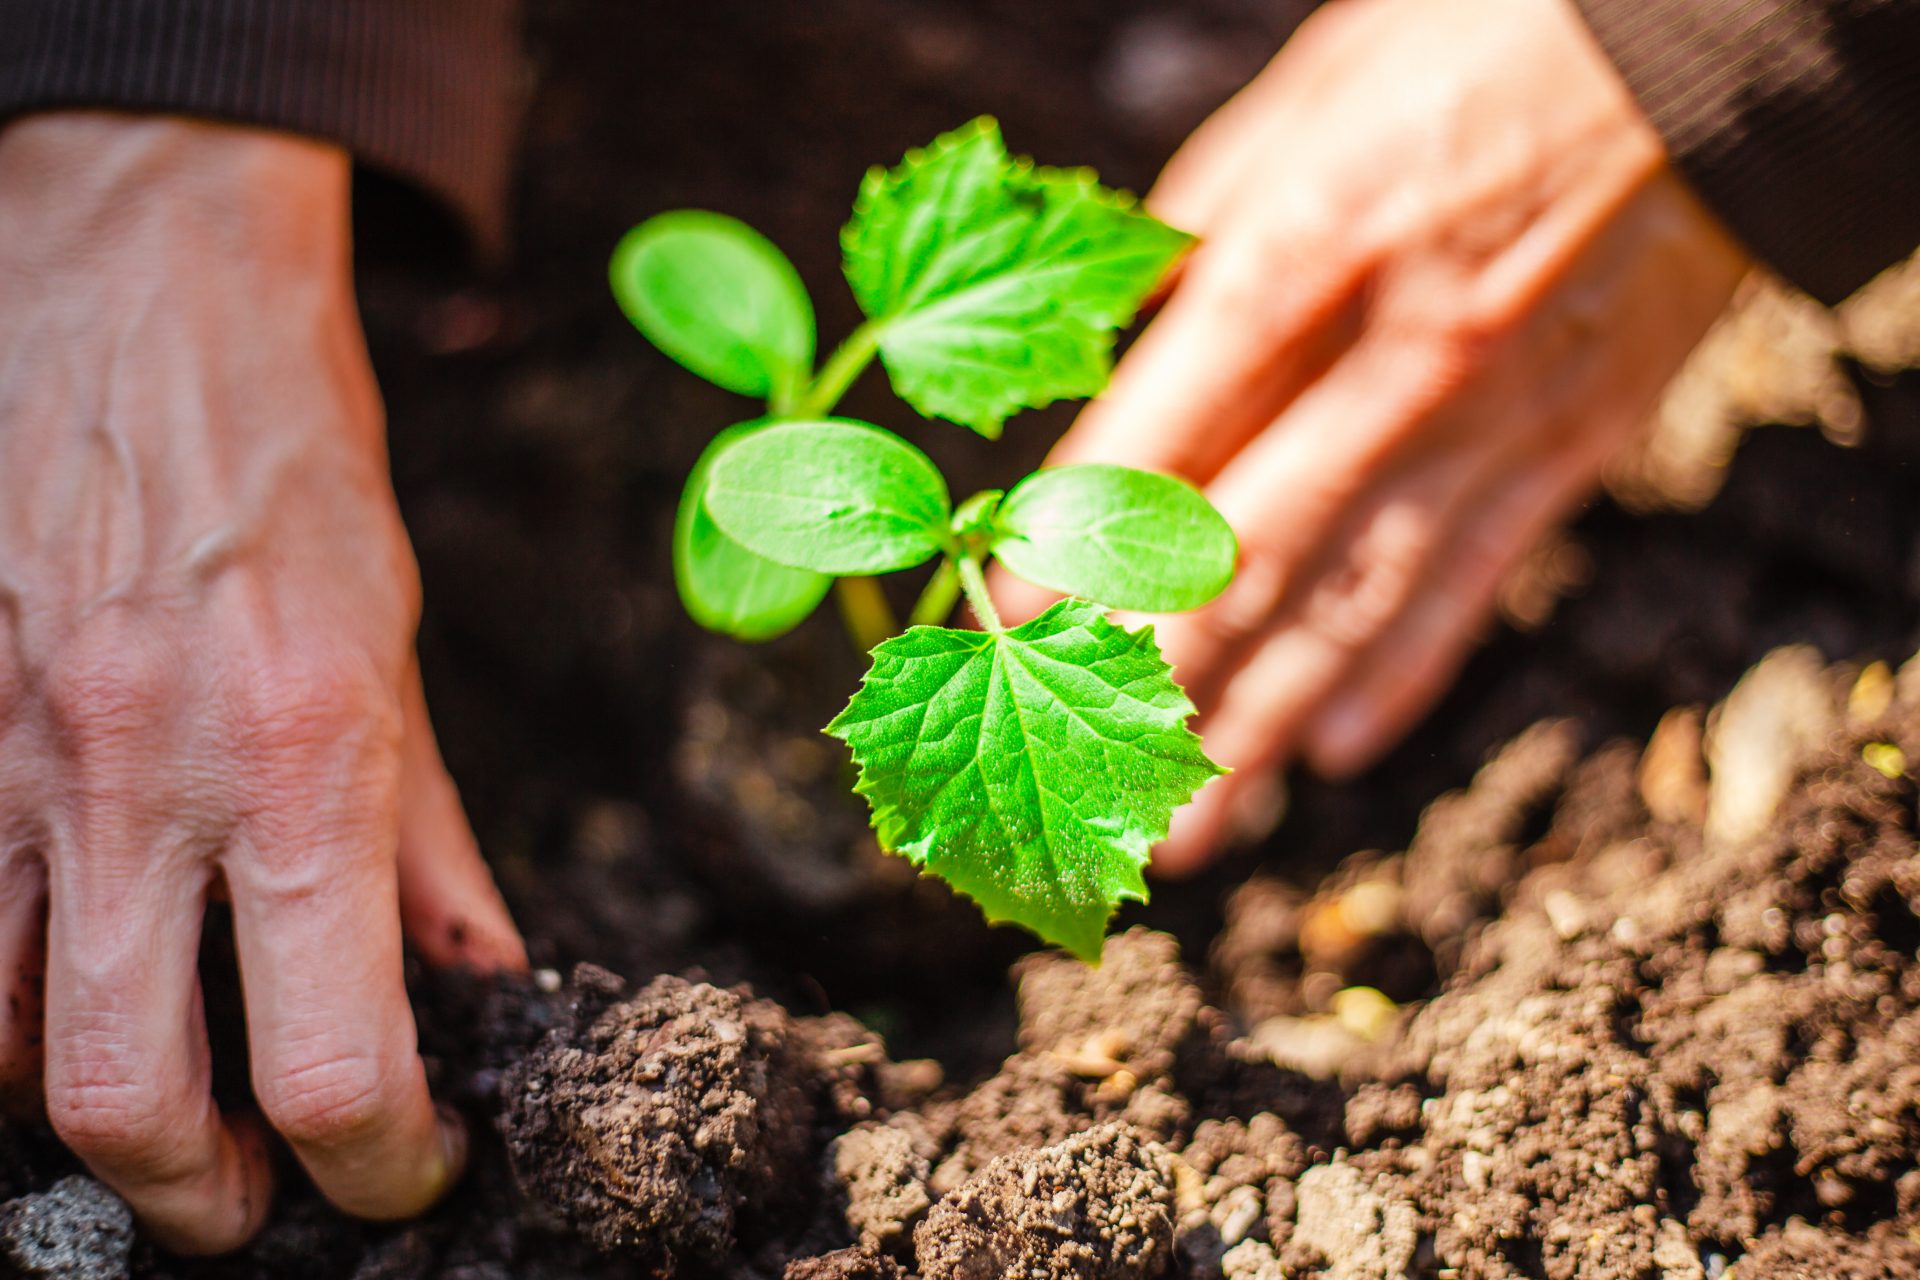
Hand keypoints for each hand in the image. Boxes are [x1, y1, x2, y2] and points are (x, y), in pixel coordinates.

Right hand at [0, 114, 523, 1251]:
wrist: (142, 297)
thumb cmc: (296, 472)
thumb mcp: (405, 656)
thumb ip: (430, 843)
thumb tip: (481, 982)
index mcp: (305, 756)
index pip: (332, 1057)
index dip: (381, 1160)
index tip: (411, 1165)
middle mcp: (148, 778)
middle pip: (129, 1101)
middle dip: (212, 1199)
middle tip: (273, 1194)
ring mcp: (16, 763)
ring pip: (5, 1047)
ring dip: (99, 1117)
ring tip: (183, 1108)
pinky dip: (7, 1015)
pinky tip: (78, 996)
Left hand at [996, 0, 1748, 871]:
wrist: (1714, 51)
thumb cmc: (1479, 43)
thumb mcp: (1311, 92)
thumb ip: (1205, 225)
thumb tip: (1123, 335)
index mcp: (1306, 248)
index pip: (1156, 432)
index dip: (1069, 546)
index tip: (1000, 633)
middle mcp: (1395, 355)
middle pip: (1244, 558)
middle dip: (1151, 687)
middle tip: (1083, 793)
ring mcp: (1493, 415)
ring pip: (1352, 605)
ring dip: (1261, 731)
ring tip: (1191, 836)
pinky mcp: (1575, 447)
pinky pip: (1471, 586)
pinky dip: (1399, 676)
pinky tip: (1334, 751)